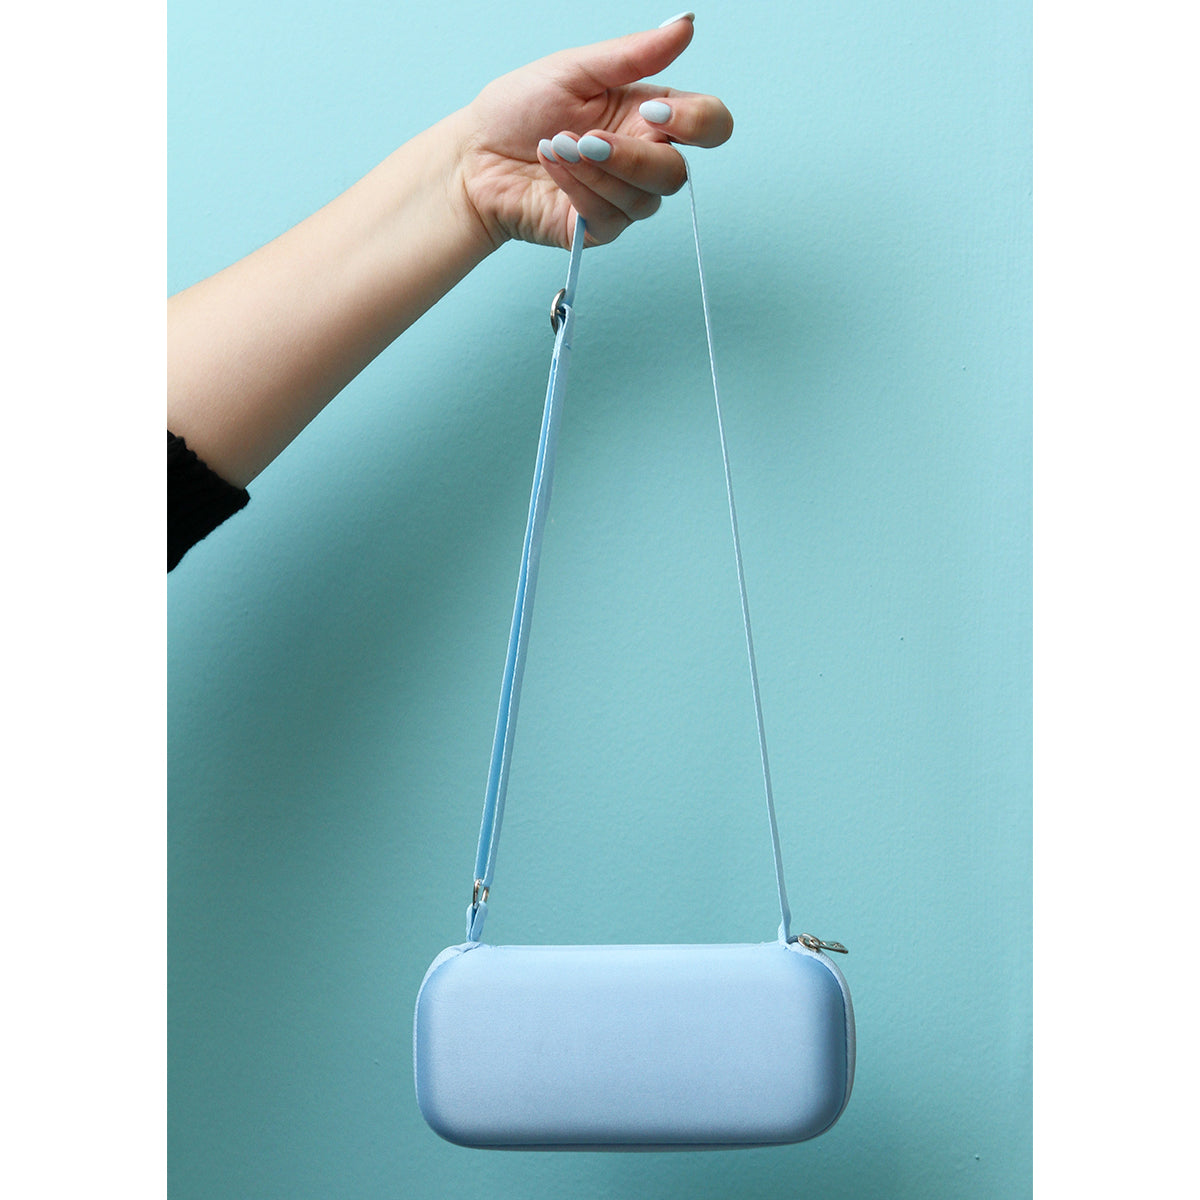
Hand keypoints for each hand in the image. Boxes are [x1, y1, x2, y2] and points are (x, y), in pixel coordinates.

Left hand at [457, 15, 732, 249]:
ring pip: (644, 201)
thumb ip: (635, 54)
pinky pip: (610, 217)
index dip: (697, 125)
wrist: (474, 156)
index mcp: (648, 117)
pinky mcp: (598, 228)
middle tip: (587, 137)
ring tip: (556, 146)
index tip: (654, 112)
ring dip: (596, 172)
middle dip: (631, 157)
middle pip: (677, 175)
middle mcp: (643, 160)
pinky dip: (578, 188)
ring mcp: (623, 198)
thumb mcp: (577, 70)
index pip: (709, 126)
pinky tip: (551, 168)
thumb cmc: (519, 110)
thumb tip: (686, 25)